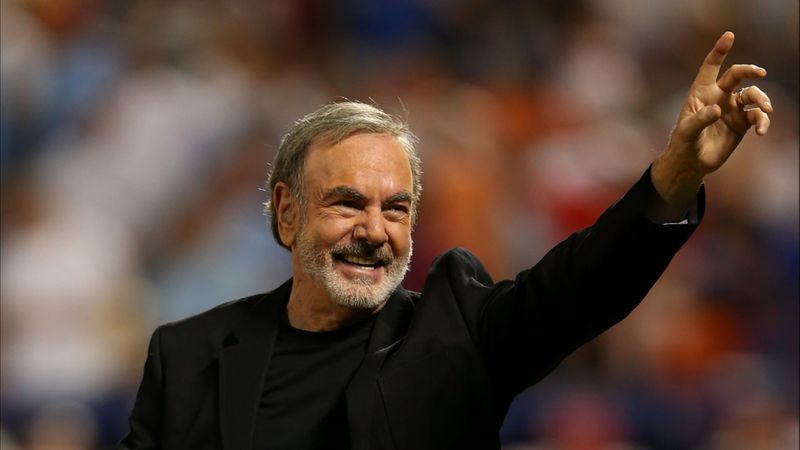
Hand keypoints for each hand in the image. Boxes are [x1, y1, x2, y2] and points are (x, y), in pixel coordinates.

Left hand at [650, 31, 772, 217]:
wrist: (692, 162)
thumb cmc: (683, 143)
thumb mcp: (686, 132)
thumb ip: (699, 119)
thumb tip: (718, 109)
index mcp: (701, 92)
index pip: (710, 67)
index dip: (719, 51)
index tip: (729, 36)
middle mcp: (719, 96)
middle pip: (737, 75)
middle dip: (749, 71)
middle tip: (759, 73)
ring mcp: (732, 108)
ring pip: (752, 95)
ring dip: (762, 99)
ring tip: (765, 110)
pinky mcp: (742, 123)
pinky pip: (757, 116)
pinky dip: (763, 121)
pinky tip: (761, 131)